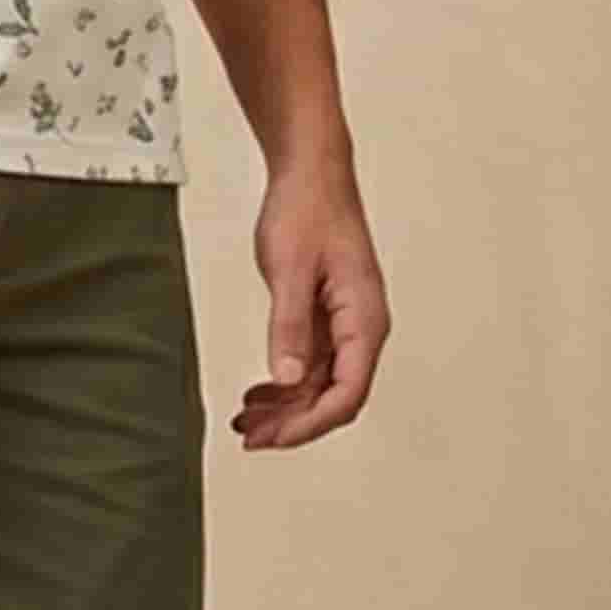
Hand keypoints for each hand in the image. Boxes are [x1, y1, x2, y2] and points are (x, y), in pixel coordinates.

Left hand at [231, 152, 390, 448]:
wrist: (310, 170)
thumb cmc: (307, 209)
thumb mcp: (290, 268)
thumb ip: (289, 326)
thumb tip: (289, 379)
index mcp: (364, 320)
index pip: (346, 394)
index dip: (310, 424)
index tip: (273, 439)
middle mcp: (361, 328)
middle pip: (334, 397)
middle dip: (293, 423)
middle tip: (249, 437)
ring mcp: (344, 322)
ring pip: (319, 383)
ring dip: (286, 406)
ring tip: (245, 420)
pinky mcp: (326, 313)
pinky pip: (310, 362)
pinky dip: (284, 381)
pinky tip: (258, 392)